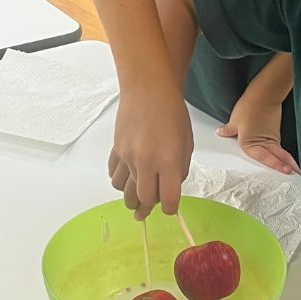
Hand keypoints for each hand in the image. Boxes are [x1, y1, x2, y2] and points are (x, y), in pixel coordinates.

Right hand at [108, 86, 193, 218]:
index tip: (170, 207)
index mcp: (169, 161)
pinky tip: (126, 179)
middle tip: (149, 209)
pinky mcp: (116, 150)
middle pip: (143, 198)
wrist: (148, 90)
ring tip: (136, 198)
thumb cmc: (173, 114)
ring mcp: (127, 156)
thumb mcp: (186, 144)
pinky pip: (114, 175)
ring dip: (131, 197)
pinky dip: (120, 181)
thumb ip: (179, 169)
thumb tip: (169, 187)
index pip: (167, 198)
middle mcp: (145, 162)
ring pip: (124, 190)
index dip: (169, 208)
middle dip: (148, 207)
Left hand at [216, 93, 299, 175]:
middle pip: (278, 157)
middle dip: (288, 166)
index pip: (264, 158)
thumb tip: (221, 133)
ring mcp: (271, 137)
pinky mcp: (274, 131)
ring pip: (280, 152)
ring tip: (294, 169)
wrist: (264, 94)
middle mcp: (264, 142)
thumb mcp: (235, 121)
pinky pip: (278, 145)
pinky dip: (282, 152)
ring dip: (287, 160)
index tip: (285, 172)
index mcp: (251, 144)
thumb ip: (228, 130)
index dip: (276, 166)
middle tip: (296, 174)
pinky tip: (284, 156)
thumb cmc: (249, 107)